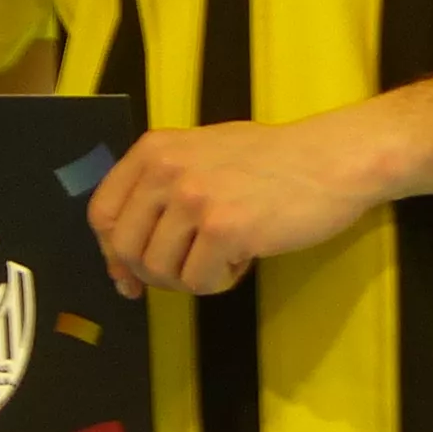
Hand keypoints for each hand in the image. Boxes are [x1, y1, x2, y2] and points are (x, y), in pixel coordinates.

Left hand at [87, 118, 389, 298]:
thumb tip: (121, 266)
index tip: (129, 275)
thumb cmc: (271, 161)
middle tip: (190, 270)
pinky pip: (199, 282)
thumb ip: (158, 195)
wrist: (330, 159)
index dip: (112, 252)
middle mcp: (165, 170)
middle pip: (126, 249)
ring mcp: (193, 198)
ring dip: (191, 277)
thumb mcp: (201, 156)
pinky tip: (245, 257)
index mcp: (154, 150)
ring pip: (161, 271)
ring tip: (225, 256)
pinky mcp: (224, 228)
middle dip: (153, 273)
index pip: (102, 214)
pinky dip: (221, 281)